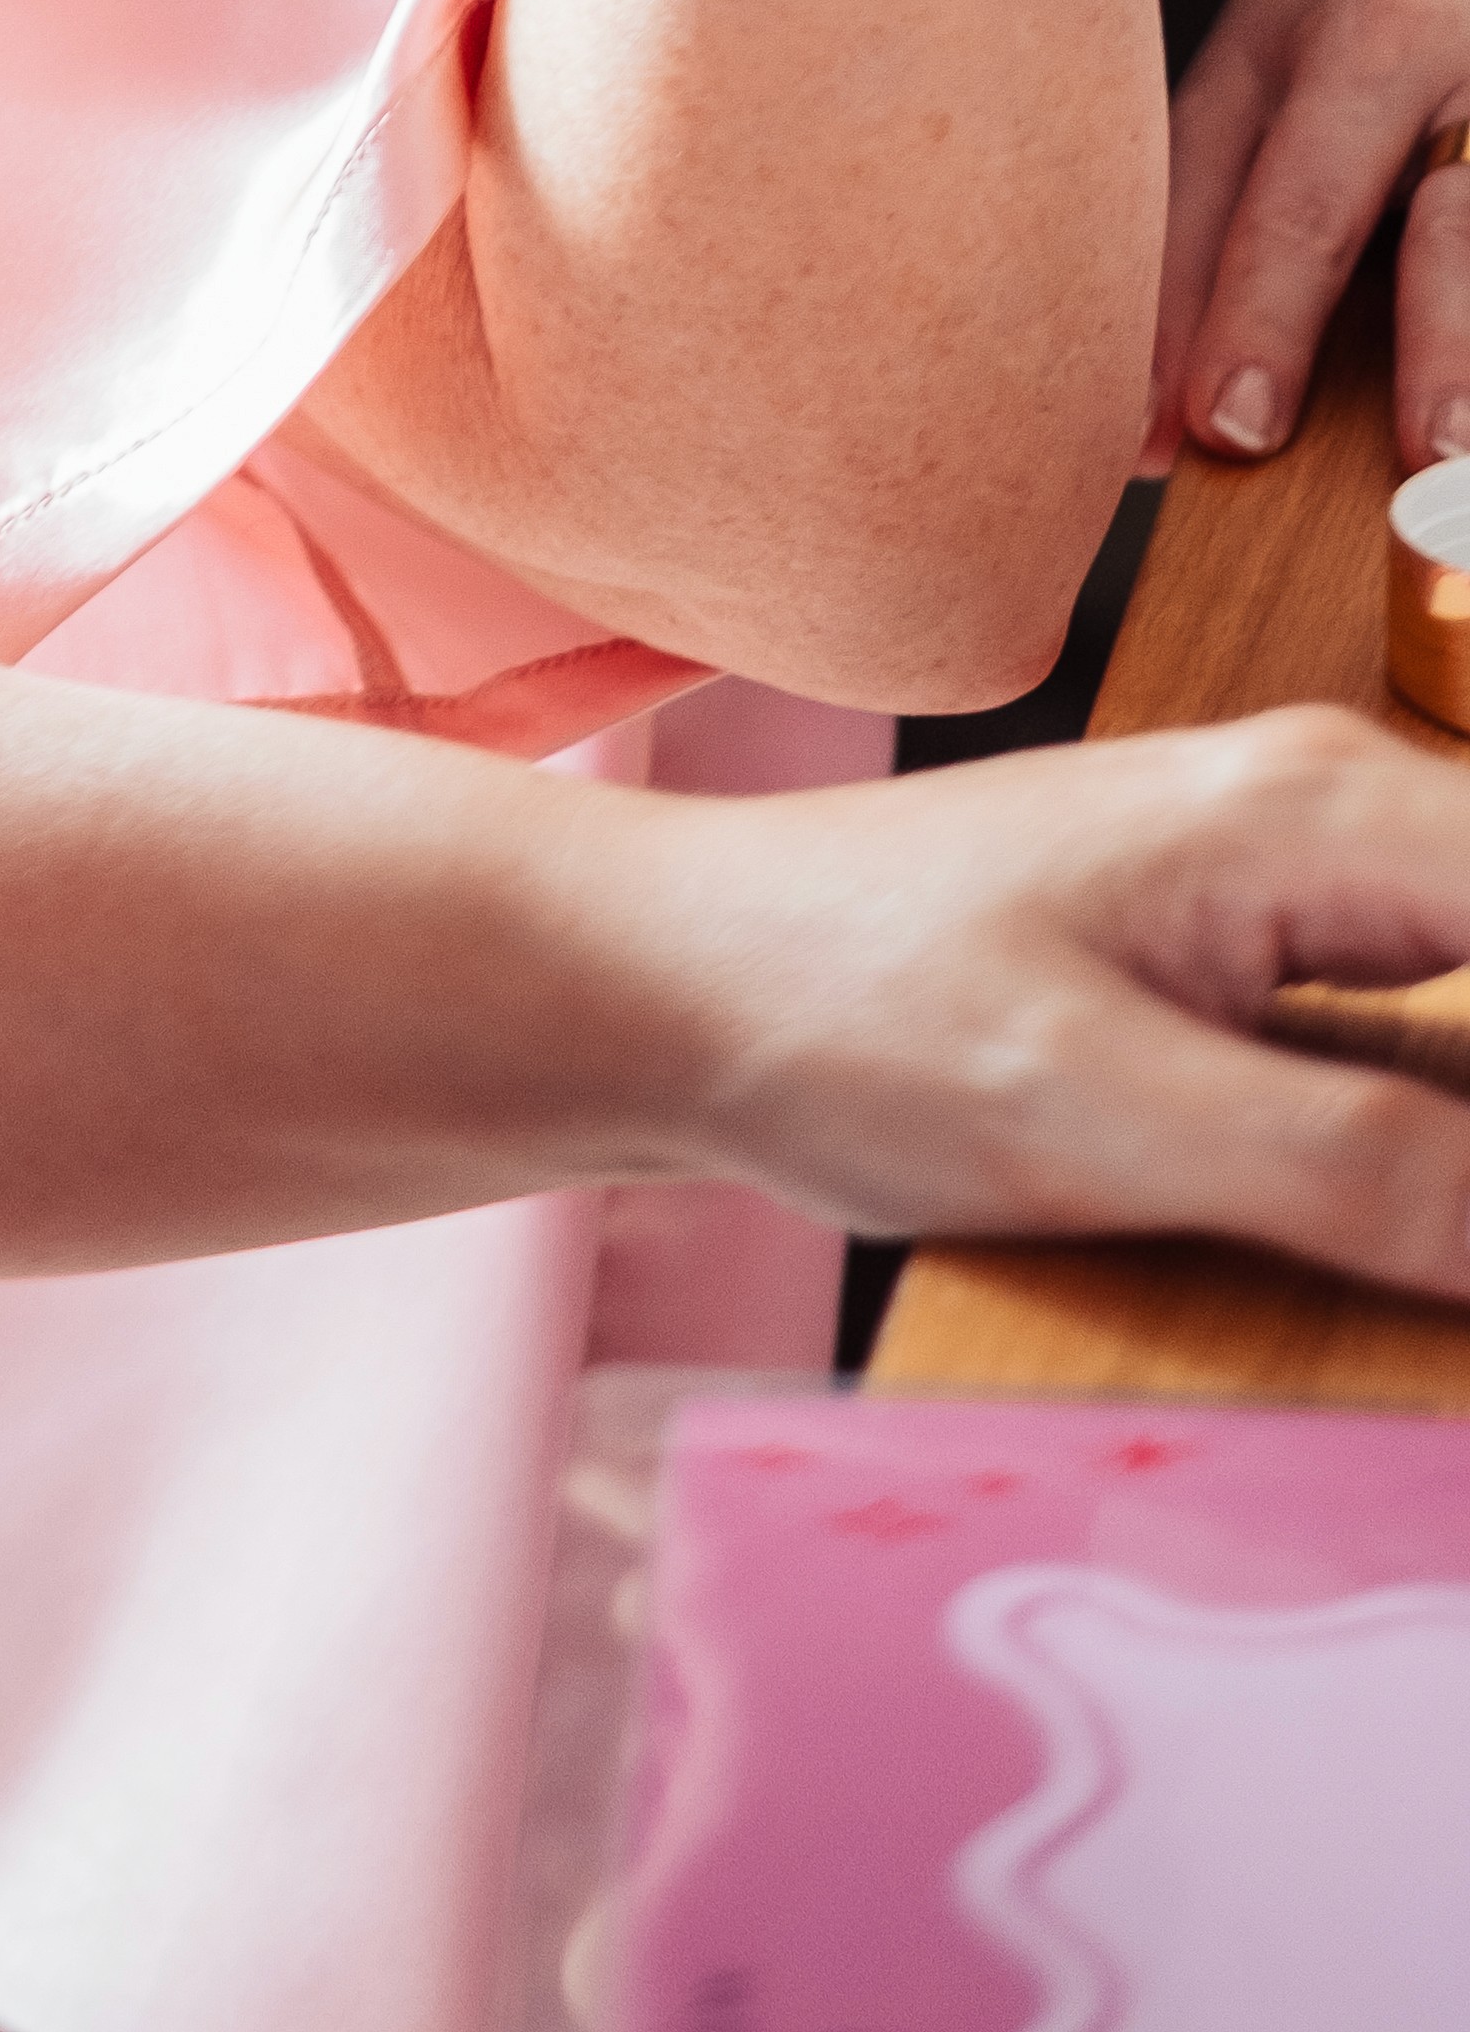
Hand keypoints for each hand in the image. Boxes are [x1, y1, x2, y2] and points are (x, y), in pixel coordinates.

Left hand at [650, 706, 1469, 1289]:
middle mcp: (1335, 819)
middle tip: (1460, 1247)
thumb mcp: (1103, 1116)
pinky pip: (1437, 1041)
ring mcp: (1299, 888)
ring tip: (1440, 1248)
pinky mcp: (1259, 968)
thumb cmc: (843, 1010)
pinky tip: (1431, 1219)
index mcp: (1321, 814)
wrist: (672, 978)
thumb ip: (1351, 1167)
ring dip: (1464, 1145)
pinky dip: (1455, 1135)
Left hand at [1162, 0, 1469, 468]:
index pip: (1296, 204)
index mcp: (1360, 39)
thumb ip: (1187, 253)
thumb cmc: (1314, 16)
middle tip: (1424, 463)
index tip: (1225, 429)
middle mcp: (1465, 64)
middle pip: (1452, 232)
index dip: (1257, 322)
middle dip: (1435, 355)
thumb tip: (1147, 438)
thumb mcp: (1232, 91)